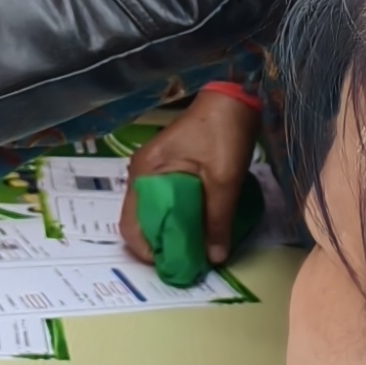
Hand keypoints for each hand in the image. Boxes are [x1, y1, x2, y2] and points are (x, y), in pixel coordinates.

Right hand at [119, 86, 258, 264]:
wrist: (234, 98)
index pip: (131, 225)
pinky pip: (168, 201)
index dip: (148, 251)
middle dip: (161, 244)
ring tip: (195, 249)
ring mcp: (155, 170)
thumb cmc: (223, 132)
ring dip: (172, 232)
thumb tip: (215, 257)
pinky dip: (179, 217)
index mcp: (146, 174)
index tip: (173, 266)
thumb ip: (218, 219)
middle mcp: (143, 174)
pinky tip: (198, 228)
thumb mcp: (224, 179)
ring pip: (156, 213)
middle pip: (142, 221)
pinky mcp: (170, 168)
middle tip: (187, 262)